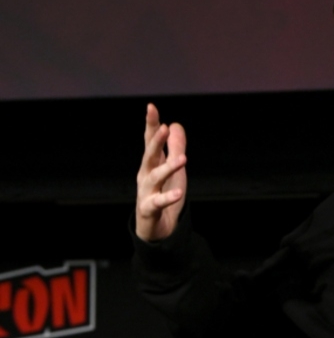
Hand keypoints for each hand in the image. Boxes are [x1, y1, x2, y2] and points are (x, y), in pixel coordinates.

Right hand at [135, 103, 187, 241]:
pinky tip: (178, 193)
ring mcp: (146, 192)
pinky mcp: (149, 210)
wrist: (156, 229)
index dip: (151, 125)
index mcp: (151, 165)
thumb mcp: (172, 171)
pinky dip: (168, 198)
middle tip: (163, 127)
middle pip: (149, 155)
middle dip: (155, 141)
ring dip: (168, 167)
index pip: (150, 142)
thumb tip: (175, 124)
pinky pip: (158, 203)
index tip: (151, 107)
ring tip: (183, 160)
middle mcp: (146, 176)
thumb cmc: (163, 196)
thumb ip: (175, 148)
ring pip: (155, 177)